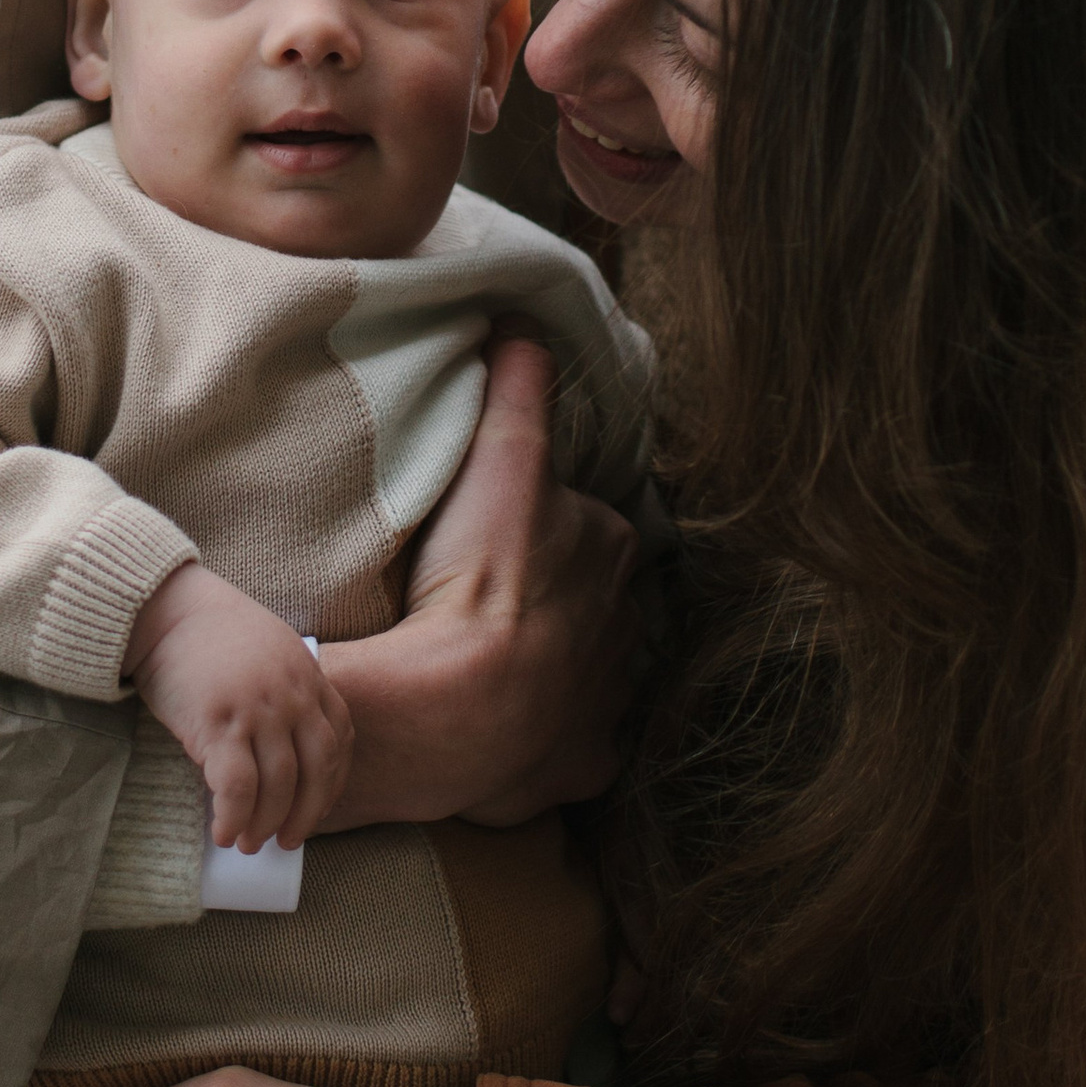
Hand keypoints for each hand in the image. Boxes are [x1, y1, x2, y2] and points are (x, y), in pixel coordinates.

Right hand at [125, 562, 353, 851]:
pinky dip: (234, 818)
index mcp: (308, 676)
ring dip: (266, 824)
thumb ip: (285, 691)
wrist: (165, 608)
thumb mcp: (269, 652)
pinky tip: (223, 832)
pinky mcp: (219, 724)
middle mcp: (291, 696)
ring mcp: (258, 710)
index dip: (331, 784)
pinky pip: (237, 788)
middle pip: (317, 771)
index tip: (317, 809)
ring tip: (249, 842)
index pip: (339, 742)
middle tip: (287, 840)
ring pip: (279, 787)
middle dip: (306, 815)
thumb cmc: (210, 635)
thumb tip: (281, 751)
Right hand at [316, 337, 636, 829]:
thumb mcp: (499, 460)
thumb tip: (525, 321)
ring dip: (557, 667)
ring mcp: (606, 702)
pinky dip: (550, 740)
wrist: (458, 706)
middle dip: (561, 599)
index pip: (589, 527)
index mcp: (613, 551)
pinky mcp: (581, 765)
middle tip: (493, 598)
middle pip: (593, 599)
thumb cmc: (479, 579)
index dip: (547, 527)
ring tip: (497, 661)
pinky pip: (573, 747)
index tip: (501, 536)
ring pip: (590, 672)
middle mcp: (627, 627)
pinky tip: (512, 731)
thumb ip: (518, 387)